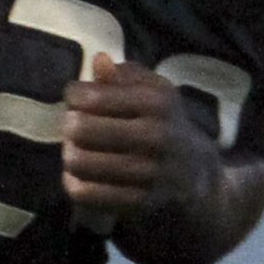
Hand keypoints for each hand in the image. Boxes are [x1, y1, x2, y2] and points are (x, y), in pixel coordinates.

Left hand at [61, 53, 220, 220]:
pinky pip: (85, 194)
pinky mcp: (137, 203)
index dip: (73, 94)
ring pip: (79, 163)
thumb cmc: (163, 120)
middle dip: (68, 125)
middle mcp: (155, 137)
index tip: (74, 97)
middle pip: (80, 129)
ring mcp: (148, 173)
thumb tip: (99, 60)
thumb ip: (123, 74)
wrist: (194, 172)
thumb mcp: (152, 90)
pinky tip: (78, 174)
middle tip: (73, 125)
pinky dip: (72, 182)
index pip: (92, 97)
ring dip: (68, 153)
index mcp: (157, 102)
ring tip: (75, 148)